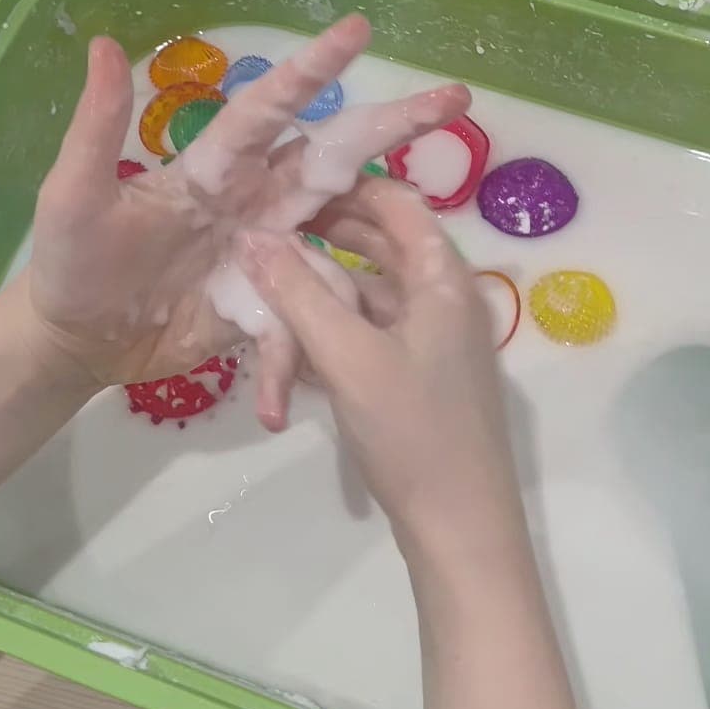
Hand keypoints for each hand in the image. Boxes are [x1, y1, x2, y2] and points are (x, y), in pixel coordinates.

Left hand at [19, 16, 468, 426]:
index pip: (271, 110)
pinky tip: (281, 406)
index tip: (359, 29)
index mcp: (215, 169)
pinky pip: (301, 329)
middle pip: (334, 157)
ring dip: (386, 236)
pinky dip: (292, 365)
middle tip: (455, 98)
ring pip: (341, 237)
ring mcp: (270, 257)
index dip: (313, 71)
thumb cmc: (71, 260)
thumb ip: (95, 129)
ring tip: (432, 239)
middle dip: (392, 126)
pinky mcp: (267, 311)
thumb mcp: (74, 196)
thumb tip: (99, 43)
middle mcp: (256, 201)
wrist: (74, 339)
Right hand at [241, 176, 528, 560]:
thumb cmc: (413, 432)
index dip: (345, 183)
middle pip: (381, 244)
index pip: (398, 202)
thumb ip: (298, 293)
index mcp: (443, 279)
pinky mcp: (415, 379)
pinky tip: (285, 340)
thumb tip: (250, 234)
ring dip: (321, 288)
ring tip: (260, 281)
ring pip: (370, 293)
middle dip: (323, 234)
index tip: (283, 181)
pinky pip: (369, 335)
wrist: (460, 526)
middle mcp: (444, 299)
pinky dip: (332, 330)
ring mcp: (432, 342)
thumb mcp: (348, 357)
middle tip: (258, 229)